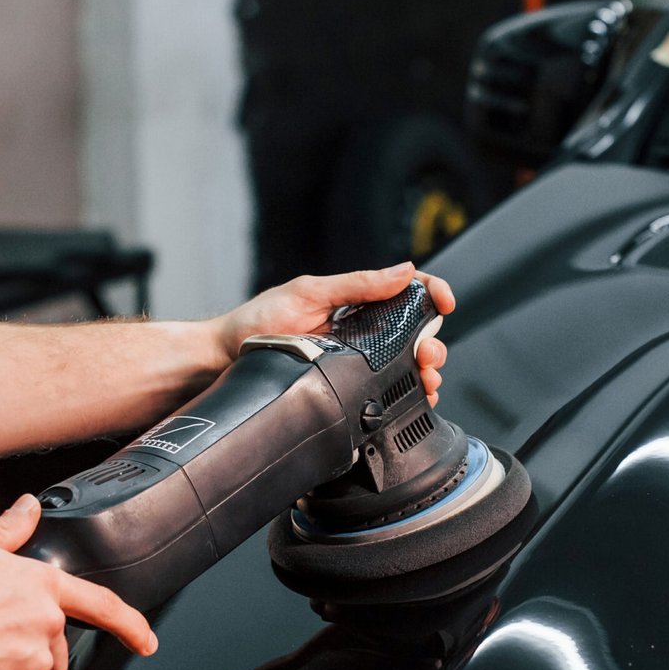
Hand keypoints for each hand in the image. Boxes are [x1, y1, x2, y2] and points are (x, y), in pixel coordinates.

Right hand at [0, 495, 156, 669]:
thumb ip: (7, 531)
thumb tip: (28, 507)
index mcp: (39, 586)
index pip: (102, 604)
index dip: (131, 624)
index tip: (146, 641)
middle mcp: (43, 627)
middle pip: (52, 642)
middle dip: (28, 639)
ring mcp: (28, 667)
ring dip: (6, 661)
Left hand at [210, 262, 455, 405]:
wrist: (224, 360)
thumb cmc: (257, 324)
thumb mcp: (308, 294)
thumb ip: (356, 284)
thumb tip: (403, 271)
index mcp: (355, 302)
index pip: (405, 291)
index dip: (431, 292)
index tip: (444, 302)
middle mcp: (360, 331)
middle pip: (415, 332)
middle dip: (433, 342)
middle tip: (428, 354)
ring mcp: (355, 361)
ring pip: (406, 364)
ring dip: (425, 371)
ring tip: (425, 378)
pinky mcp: (346, 388)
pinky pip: (385, 391)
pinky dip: (408, 395)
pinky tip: (414, 398)